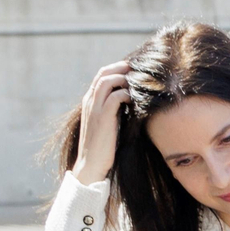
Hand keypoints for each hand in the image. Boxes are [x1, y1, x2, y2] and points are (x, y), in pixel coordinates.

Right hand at [73, 62, 132, 185]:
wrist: (91, 163)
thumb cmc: (103, 146)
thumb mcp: (108, 123)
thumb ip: (114, 110)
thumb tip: (131, 101)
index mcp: (90, 101)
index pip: (101, 76)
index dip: (116, 69)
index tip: (132, 69)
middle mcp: (90, 101)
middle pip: (103, 73)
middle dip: (121, 67)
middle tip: (138, 67)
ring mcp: (94, 108)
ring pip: (107, 81)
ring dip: (124, 78)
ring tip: (139, 80)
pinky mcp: (103, 117)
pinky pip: (115, 97)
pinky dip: (127, 94)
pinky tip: (138, 98)